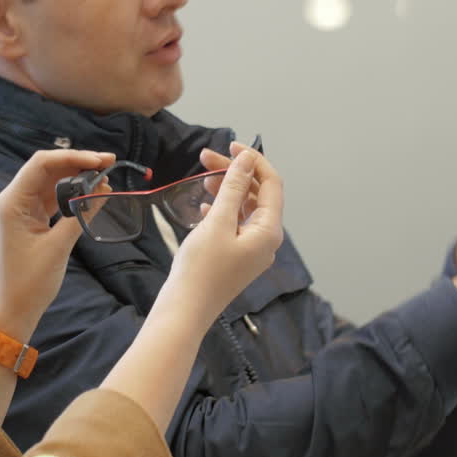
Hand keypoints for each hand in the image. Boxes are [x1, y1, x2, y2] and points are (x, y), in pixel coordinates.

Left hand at [0, 149, 115, 339]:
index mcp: (12, 202)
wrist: (12, 311)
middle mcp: (14, 200)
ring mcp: (22, 209)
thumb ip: (81, 214)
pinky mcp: (30, 220)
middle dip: (78, 163)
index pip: (42, 164)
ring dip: (77, 177)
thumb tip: (104, 189)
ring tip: (105, 176)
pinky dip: (72, 194)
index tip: (101, 161)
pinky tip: (92, 193)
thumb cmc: (29, 282)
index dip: (73, 157)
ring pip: (52, 182)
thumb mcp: (58, 246)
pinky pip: (53, 198)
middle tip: (110, 163)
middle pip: (47, 168)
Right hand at [163, 149, 284, 329]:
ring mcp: (251, 251)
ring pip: (244, 209)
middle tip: (206, 158)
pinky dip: (221, 210)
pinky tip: (203, 206)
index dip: (253, 161)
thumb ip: (233, 188)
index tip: (230, 145)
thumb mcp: (217, 222)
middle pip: (257, 195)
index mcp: (268, 231)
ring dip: (226, 190)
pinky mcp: (235, 258)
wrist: (185, 310)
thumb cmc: (201, 269)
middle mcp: (265, 240)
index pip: (271, 184)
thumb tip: (247, 159)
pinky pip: (234, 225)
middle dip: (235, 173)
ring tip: (203, 179)